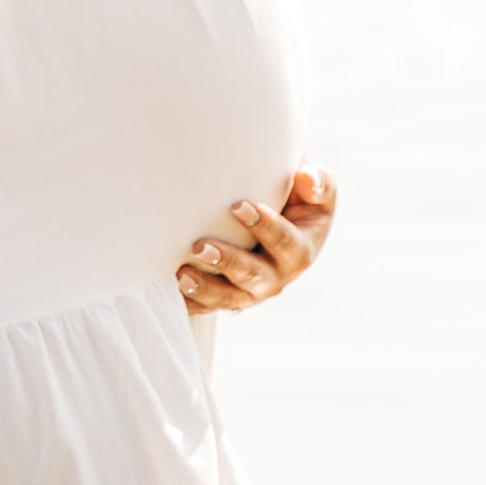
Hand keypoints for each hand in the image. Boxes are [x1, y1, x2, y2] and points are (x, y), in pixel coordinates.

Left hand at [177, 168, 336, 317]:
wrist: (278, 223)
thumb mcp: (315, 190)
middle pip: (253, 275)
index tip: (238, 206)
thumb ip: (317, 181)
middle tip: (200, 246)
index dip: (265, 226)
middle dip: (228, 262)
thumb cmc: (297, 199)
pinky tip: (168, 288)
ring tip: (180, 275)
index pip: (285, 241)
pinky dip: (188, 301)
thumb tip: (306, 178)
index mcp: (301, 250)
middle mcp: (277, 276)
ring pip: (228, 297)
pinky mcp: (227, 297)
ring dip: (204, 288)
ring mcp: (250, 291)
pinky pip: (206, 306)